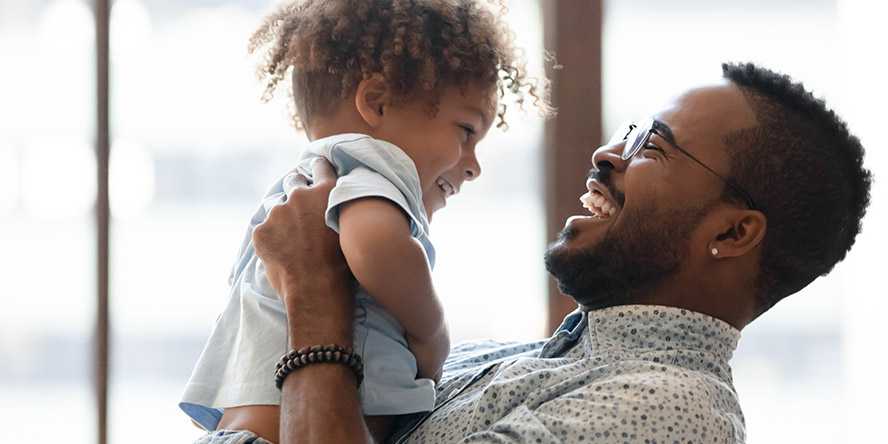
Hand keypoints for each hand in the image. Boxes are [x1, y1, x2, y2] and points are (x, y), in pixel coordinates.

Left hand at [252, 159, 354, 345]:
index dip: (318, 168)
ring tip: (292, 240)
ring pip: (277, 208)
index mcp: (326, 192)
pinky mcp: (261, 231)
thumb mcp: (349, 230)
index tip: (316, 169)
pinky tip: (282, 253)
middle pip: (294, 181)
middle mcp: (300, 196)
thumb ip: (338, 210)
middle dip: (296, 190)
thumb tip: (334, 206)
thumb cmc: (342, 265)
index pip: (321, 167)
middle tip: (301, 208)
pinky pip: (264, 229)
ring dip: (283, 218)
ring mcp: (277, 212)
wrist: (317, 291)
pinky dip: (271, 237)